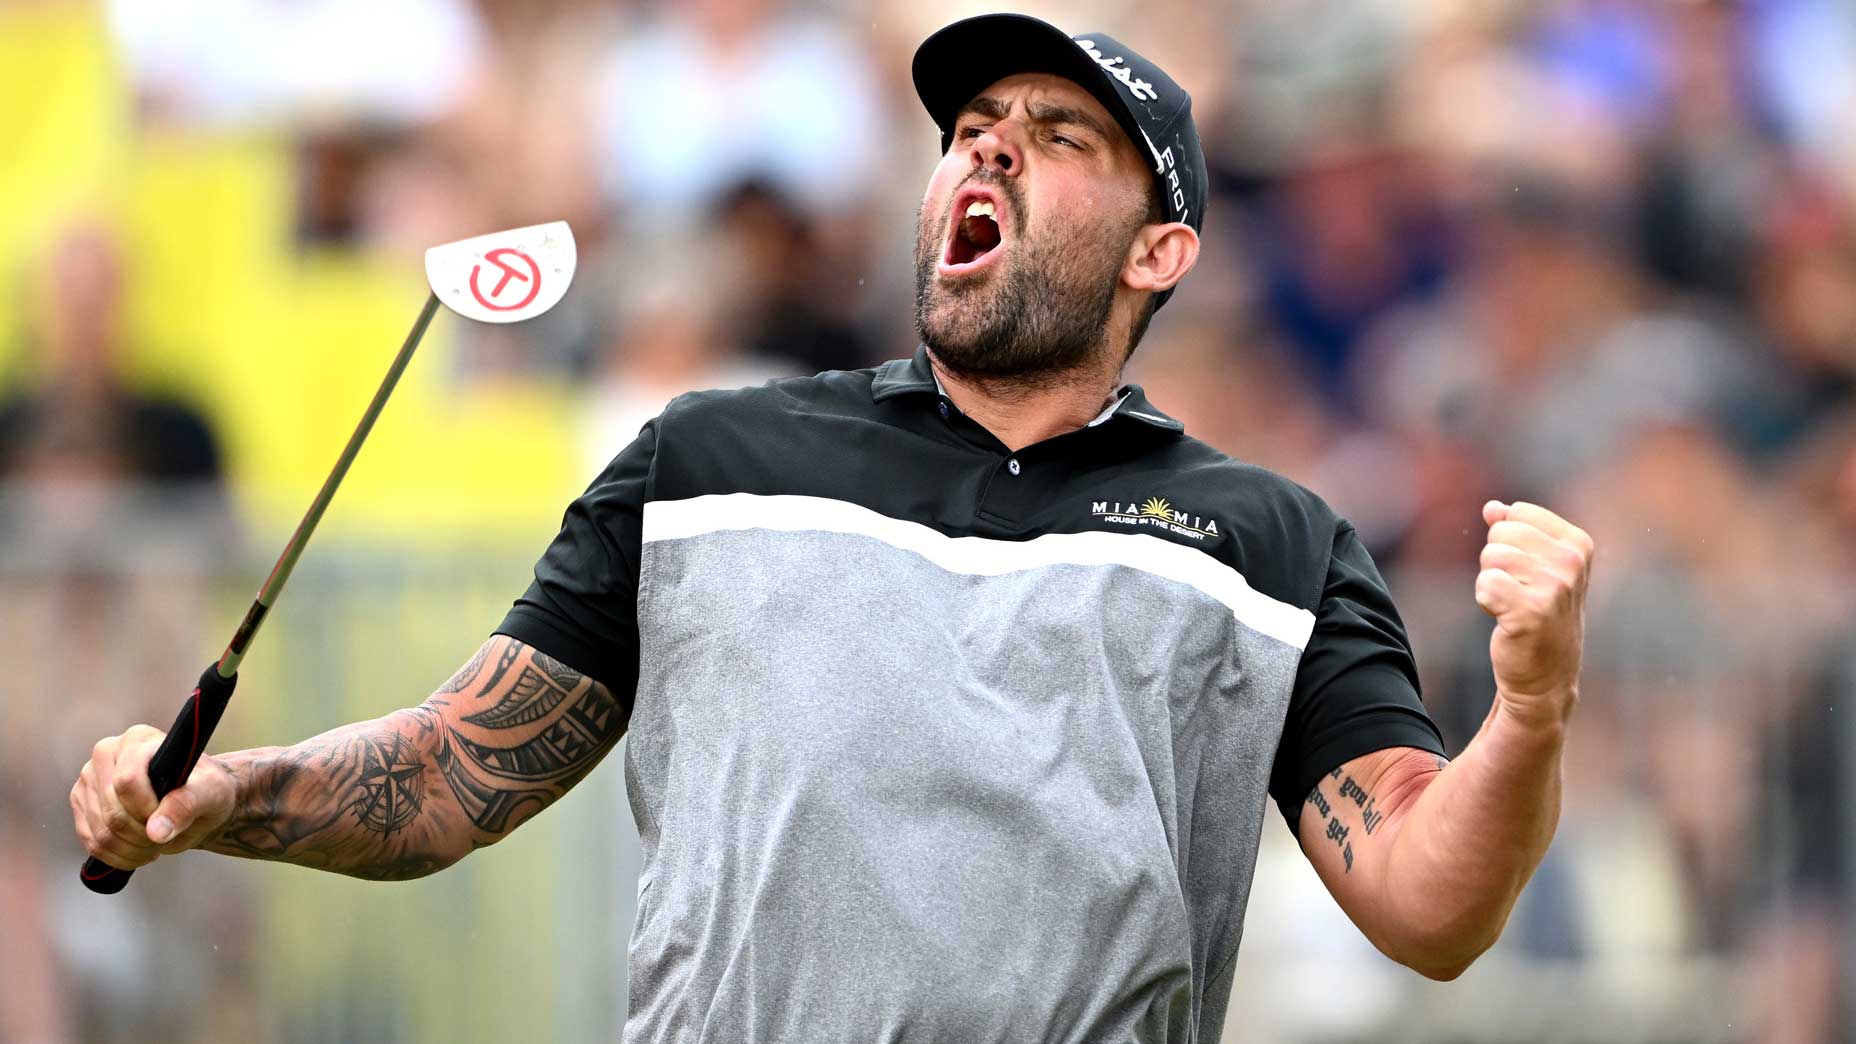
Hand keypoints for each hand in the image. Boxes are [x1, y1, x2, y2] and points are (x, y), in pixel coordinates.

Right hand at [71, 725, 236, 870]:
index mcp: (138, 740)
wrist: (194, 797)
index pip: (127, 781)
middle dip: (143, 835)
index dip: (147, 810)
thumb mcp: (210, 792)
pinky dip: (117, 855)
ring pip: (101, 831)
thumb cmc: (204, 787)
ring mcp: (88, 779)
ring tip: (156, 844)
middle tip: (166, 837)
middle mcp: (106, 754)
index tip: (168, 820)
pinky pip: (91, 842)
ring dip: (132, 849)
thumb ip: (187, 805)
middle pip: (112, 811)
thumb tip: (157, 831)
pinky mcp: (81, 804)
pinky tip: (138, 850)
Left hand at [1475, 500, 1593, 726]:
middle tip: (1516, 592)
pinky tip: (1505, 619)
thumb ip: (1515, 531)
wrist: (1546, 676)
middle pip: (1500, 533)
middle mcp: (1572, 562)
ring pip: (1490, 557)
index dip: (1509, 542)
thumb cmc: (1538, 616)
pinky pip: (1485, 584)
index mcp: (1578, 544)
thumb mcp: (1535, 568)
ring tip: (1513, 606)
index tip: (1527, 572)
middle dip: (1496, 562)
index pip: (1518, 513)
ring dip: (1491, 583)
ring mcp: (1555, 586)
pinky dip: (1486, 601)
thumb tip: (1492, 507)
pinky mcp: (1532, 610)